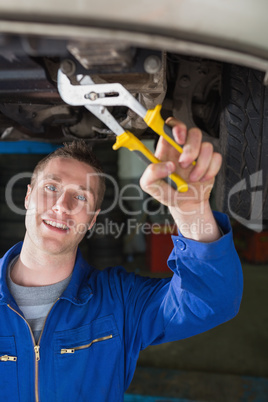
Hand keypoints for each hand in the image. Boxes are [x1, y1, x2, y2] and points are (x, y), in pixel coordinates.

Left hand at [139, 118, 222, 240]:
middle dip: (191, 150)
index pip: (172, 125)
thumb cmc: (166, 192)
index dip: (177, 127)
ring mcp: (198, 154)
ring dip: (201, 165)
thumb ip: (151, 173)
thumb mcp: (149, 185)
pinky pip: (217, 157)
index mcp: (166, 148)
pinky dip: (210, 171)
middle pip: (194, 132)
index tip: (179, 139)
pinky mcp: (211, 162)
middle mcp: (183, 148)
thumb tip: (167, 166)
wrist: (184, 205)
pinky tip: (202, 179)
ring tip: (193, 178)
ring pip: (207, 145)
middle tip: (184, 164)